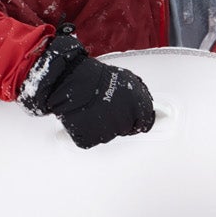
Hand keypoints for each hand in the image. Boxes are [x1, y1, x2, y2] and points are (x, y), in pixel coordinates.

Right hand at [18, 23, 154, 149]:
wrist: (70, 79)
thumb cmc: (96, 77)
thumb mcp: (128, 80)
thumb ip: (139, 97)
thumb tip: (145, 107)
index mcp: (139, 108)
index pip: (145, 123)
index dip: (136, 119)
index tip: (131, 117)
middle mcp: (125, 122)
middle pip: (125, 129)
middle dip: (118, 119)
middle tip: (105, 106)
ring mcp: (108, 133)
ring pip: (108, 134)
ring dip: (102, 125)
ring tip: (93, 108)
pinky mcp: (90, 139)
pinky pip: (90, 139)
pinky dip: (86, 131)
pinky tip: (83, 116)